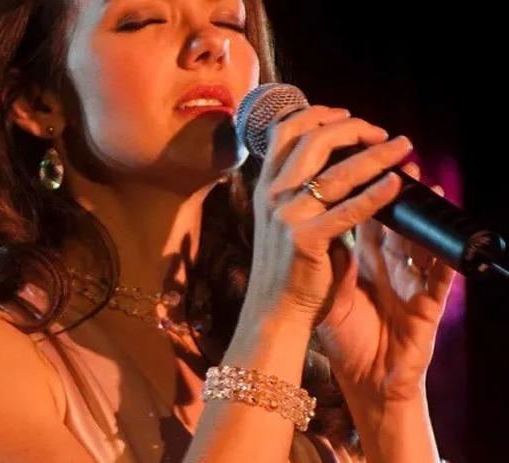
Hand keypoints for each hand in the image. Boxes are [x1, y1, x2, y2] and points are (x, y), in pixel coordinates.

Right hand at [239, 105, 411, 331]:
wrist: (273, 310)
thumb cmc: (286, 266)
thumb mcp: (286, 219)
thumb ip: (305, 191)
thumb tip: (342, 166)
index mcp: (266, 186)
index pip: (285, 130)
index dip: (317, 114)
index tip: (347, 116)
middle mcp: (271, 194)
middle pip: (312, 140)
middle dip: (352, 128)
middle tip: (381, 132)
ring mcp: (286, 216)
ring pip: (335, 171)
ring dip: (375, 154)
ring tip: (403, 147)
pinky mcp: (305, 239)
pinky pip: (348, 210)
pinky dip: (375, 193)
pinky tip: (397, 183)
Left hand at [315, 162, 456, 402]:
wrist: (367, 381)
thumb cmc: (348, 337)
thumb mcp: (333, 292)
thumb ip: (330, 258)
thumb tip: (313, 221)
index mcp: (366, 260)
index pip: (363, 214)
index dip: (360, 186)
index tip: (349, 160)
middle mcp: (390, 264)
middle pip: (394, 217)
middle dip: (392, 185)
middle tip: (388, 153)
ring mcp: (411, 281)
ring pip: (420, 236)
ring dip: (421, 208)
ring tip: (420, 179)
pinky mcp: (428, 305)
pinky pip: (439, 275)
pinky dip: (442, 253)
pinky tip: (444, 234)